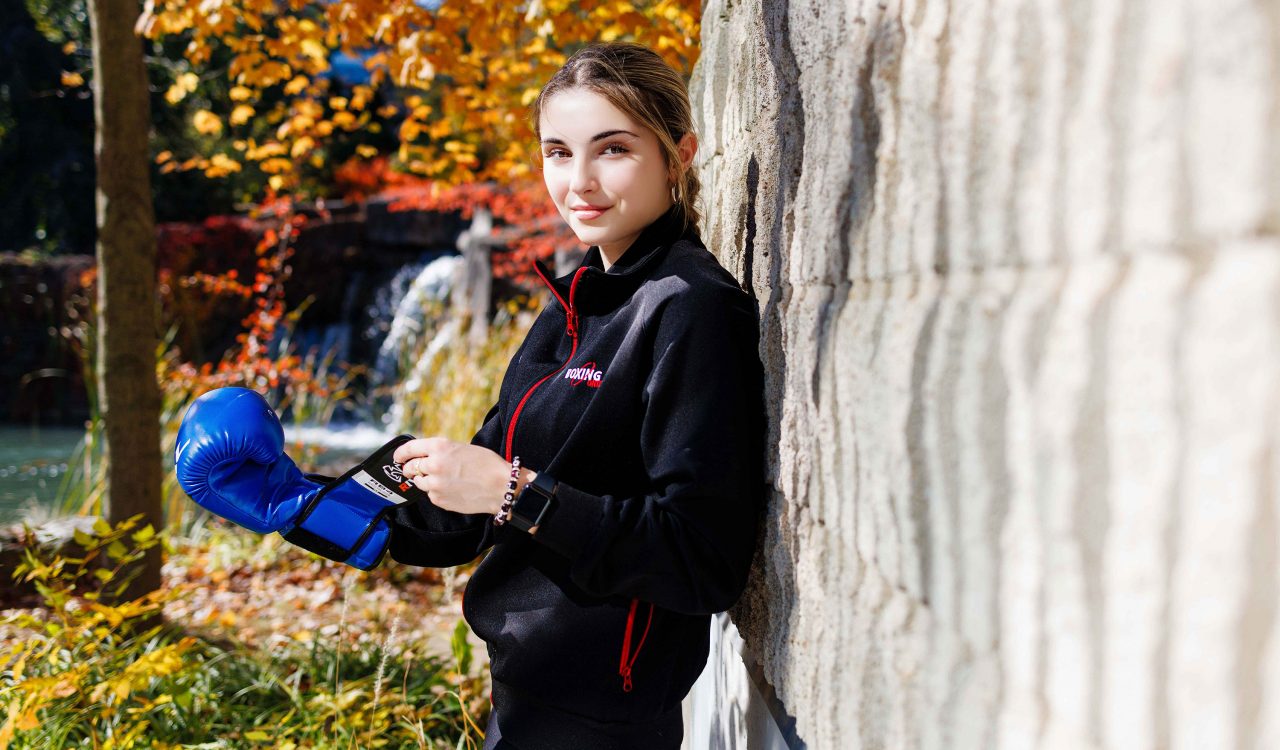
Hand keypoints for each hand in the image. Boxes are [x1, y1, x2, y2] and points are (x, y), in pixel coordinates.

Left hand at [392, 437, 535, 515]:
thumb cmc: (487, 464)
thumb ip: (442, 452)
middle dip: (409, 469)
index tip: (397, 457)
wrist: (501, 486)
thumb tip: (426, 457)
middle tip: (412, 470)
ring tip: (441, 480)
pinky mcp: (439, 499)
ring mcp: (434, 484)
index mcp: (439, 447)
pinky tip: (452, 489)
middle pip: (410, 467)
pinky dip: (437, 492)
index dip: (400, 453)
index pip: (409, 449)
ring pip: (419, 482)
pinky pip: (431, 495)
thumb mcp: (462, 448)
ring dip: (424, 480)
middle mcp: (433, 465)